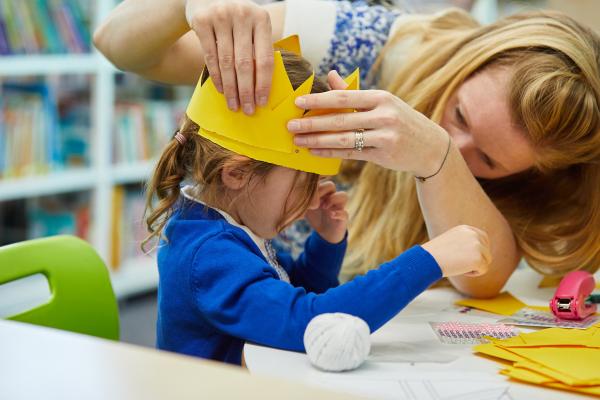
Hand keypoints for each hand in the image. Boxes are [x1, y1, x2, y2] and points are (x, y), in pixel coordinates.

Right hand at [185, 0, 273, 114]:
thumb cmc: (236, 21)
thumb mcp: (252, 27)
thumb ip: (258, 49)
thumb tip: (263, 88)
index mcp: (261, 19)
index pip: (265, 58)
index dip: (264, 84)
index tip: (262, 103)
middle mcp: (242, 15)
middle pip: (245, 64)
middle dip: (246, 91)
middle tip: (247, 110)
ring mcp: (221, 17)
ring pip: (227, 63)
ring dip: (231, 89)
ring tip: (233, 105)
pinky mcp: (202, 21)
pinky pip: (210, 57)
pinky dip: (216, 77)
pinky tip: (221, 90)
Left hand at [288, 71, 449, 176]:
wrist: (430, 147)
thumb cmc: (401, 121)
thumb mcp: (382, 103)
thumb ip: (354, 92)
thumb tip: (331, 75)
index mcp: (381, 98)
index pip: (343, 97)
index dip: (318, 99)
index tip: (297, 102)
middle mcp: (384, 115)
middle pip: (340, 119)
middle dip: (312, 122)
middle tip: (290, 124)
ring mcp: (385, 136)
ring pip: (343, 139)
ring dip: (316, 139)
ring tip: (298, 139)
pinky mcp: (383, 155)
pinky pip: (350, 154)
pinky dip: (329, 152)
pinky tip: (314, 150)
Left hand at [305, 180, 347, 243]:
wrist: (324, 233)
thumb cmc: (314, 216)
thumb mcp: (305, 207)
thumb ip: (300, 199)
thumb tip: (287, 191)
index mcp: (323, 192)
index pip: (321, 180)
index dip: (315, 182)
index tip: (306, 190)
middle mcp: (332, 197)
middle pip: (331, 185)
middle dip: (321, 191)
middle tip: (313, 200)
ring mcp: (339, 207)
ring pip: (343, 196)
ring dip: (333, 199)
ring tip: (324, 207)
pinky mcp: (343, 218)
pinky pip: (345, 213)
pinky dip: (339, 214)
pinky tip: (331, 215)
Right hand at [421, 225, 490, 276]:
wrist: (427, 260)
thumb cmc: (435, 254)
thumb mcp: (451, 241)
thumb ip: (464, 242)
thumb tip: (476, 251)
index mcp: (466, 229)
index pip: (483, 238)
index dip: (478, 250)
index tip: (468, 257)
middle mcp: (473, 234)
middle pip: (486, 250)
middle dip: (477, 259)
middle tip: (461, 263)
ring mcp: (477, 246)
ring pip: (486, 261)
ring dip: (474, 266)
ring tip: (458, 265)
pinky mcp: (478, 258)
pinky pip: (484, 270)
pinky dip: (473, 273)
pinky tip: (460, 270)